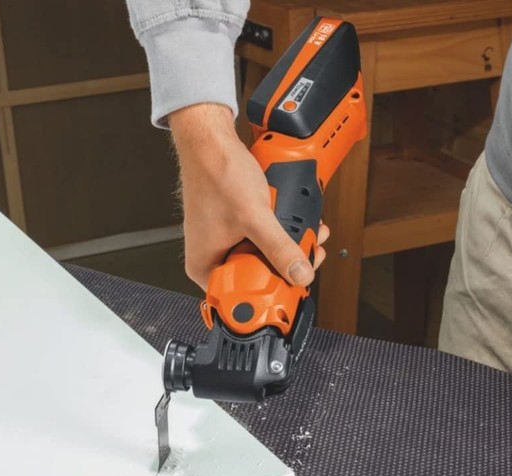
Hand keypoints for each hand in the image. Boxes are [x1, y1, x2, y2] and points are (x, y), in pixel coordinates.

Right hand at [169, 103, 328, 289]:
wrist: (212, 141)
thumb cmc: (216, 174)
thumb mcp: (254, 217)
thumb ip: (280, 249)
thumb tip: (300, 273)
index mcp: (204, 267)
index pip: (240, 298)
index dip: (269, 294)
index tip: (293, 288)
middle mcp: (212, 259)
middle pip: (256, 279)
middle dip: (286, 267)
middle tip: (307, 258)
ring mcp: (224, 244)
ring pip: (263, 258)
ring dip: (288, 248)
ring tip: (306, 236)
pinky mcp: (235, 229)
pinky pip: (262, 241)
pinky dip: (280, 234)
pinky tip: (292, 223)